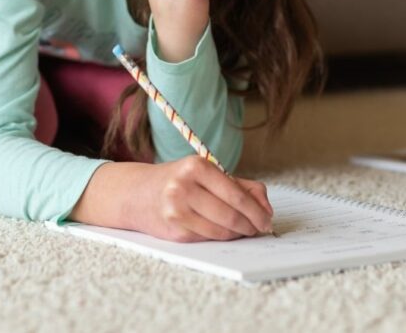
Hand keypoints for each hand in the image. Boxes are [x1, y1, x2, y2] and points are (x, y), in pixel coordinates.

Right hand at [129, 156, 273, 241]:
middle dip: (251, 225)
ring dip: (238, 234)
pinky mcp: (174, 231)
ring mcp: (176, 211)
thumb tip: (266, 210)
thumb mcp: (208, 172)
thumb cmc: (180, 181)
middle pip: (231, 215)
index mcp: (196, 167)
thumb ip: (242, 186)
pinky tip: (226, 232)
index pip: (236, 194)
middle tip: (261, 228)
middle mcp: (183, 188)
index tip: (268, 219)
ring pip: (221, 231)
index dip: (257, 211)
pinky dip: (222, 238)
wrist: (137, 193)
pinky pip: (208, 239)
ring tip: (245, 230)